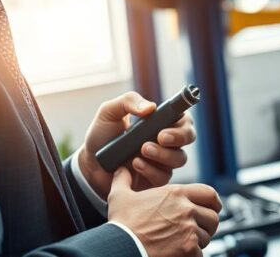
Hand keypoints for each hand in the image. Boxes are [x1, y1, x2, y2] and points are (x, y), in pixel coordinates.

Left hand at [79, 91, 196, 196]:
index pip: (184, 119)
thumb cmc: (102, 134)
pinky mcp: (155, 178)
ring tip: (142, 151)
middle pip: (189, 137)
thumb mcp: (110, 111)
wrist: (90, 164)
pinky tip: (135, 164)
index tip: (165, 127)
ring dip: (163, 154)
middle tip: (159, 138)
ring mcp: (162, 160)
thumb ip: (128, 101)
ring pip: (179, 159)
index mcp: (160, 122)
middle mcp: (166, 141)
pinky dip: (150, 170)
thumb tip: (150, 107)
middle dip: (178, 137)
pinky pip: (164, 177)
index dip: (183, 122)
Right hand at [108, 167, 220, 256]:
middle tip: (198, 229)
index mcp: (176, 193)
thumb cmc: (122, 224)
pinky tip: (180, 253)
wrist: (122, 247)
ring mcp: (190, 230)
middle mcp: (186, 210)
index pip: (209, 193)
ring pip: (207, 236)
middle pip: (213, 217)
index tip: (213, 208)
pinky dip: (193, 254)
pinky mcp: (189, 249)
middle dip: (207, 224)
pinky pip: (200, 253)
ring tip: (185, 242)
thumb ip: (123, 179)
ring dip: (199, 240)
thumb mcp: (119, 196)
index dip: (213, 202)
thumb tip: (122, 170)